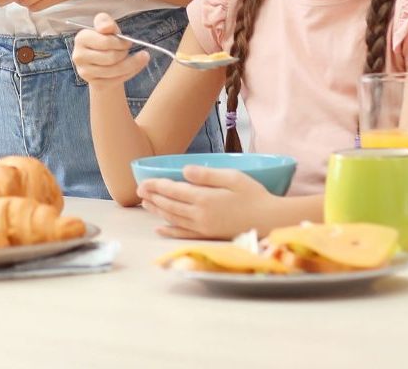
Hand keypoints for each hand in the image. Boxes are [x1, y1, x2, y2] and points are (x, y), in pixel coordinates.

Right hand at [71, 12, 150, 87]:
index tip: (128, 41)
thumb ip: (106, 22)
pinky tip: (134, 67)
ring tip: (137, 58)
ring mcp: (85, 72)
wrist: (102, 60)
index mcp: (81, 38)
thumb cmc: (105, 40)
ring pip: (115, 70)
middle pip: (111, 57)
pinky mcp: (94, 83)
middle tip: (129, 49)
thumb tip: (107, 27)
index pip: (106, 42)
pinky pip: (117, 80)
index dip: (121, 42)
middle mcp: (79, 56)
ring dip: (131, 63)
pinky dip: (130, 73)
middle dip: (125, 52)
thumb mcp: (107, 27)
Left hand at [136, 165, 277, 239]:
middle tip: (139, 190)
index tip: (144, 181)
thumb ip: (207, 175)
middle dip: (153, 197)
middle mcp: (200, 215)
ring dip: (157, 210)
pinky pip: (183, 234)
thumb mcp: (233, 178)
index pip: (174, 190)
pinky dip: (169, 231)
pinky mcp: (208, 236)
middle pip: (170, 205)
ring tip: (145, 203)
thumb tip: (184, 171)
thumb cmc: (254, 195)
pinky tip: (159, 228)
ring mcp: (203, 228)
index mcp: (205, 198)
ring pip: (173, 219)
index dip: (157, 185)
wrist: (269, 221)